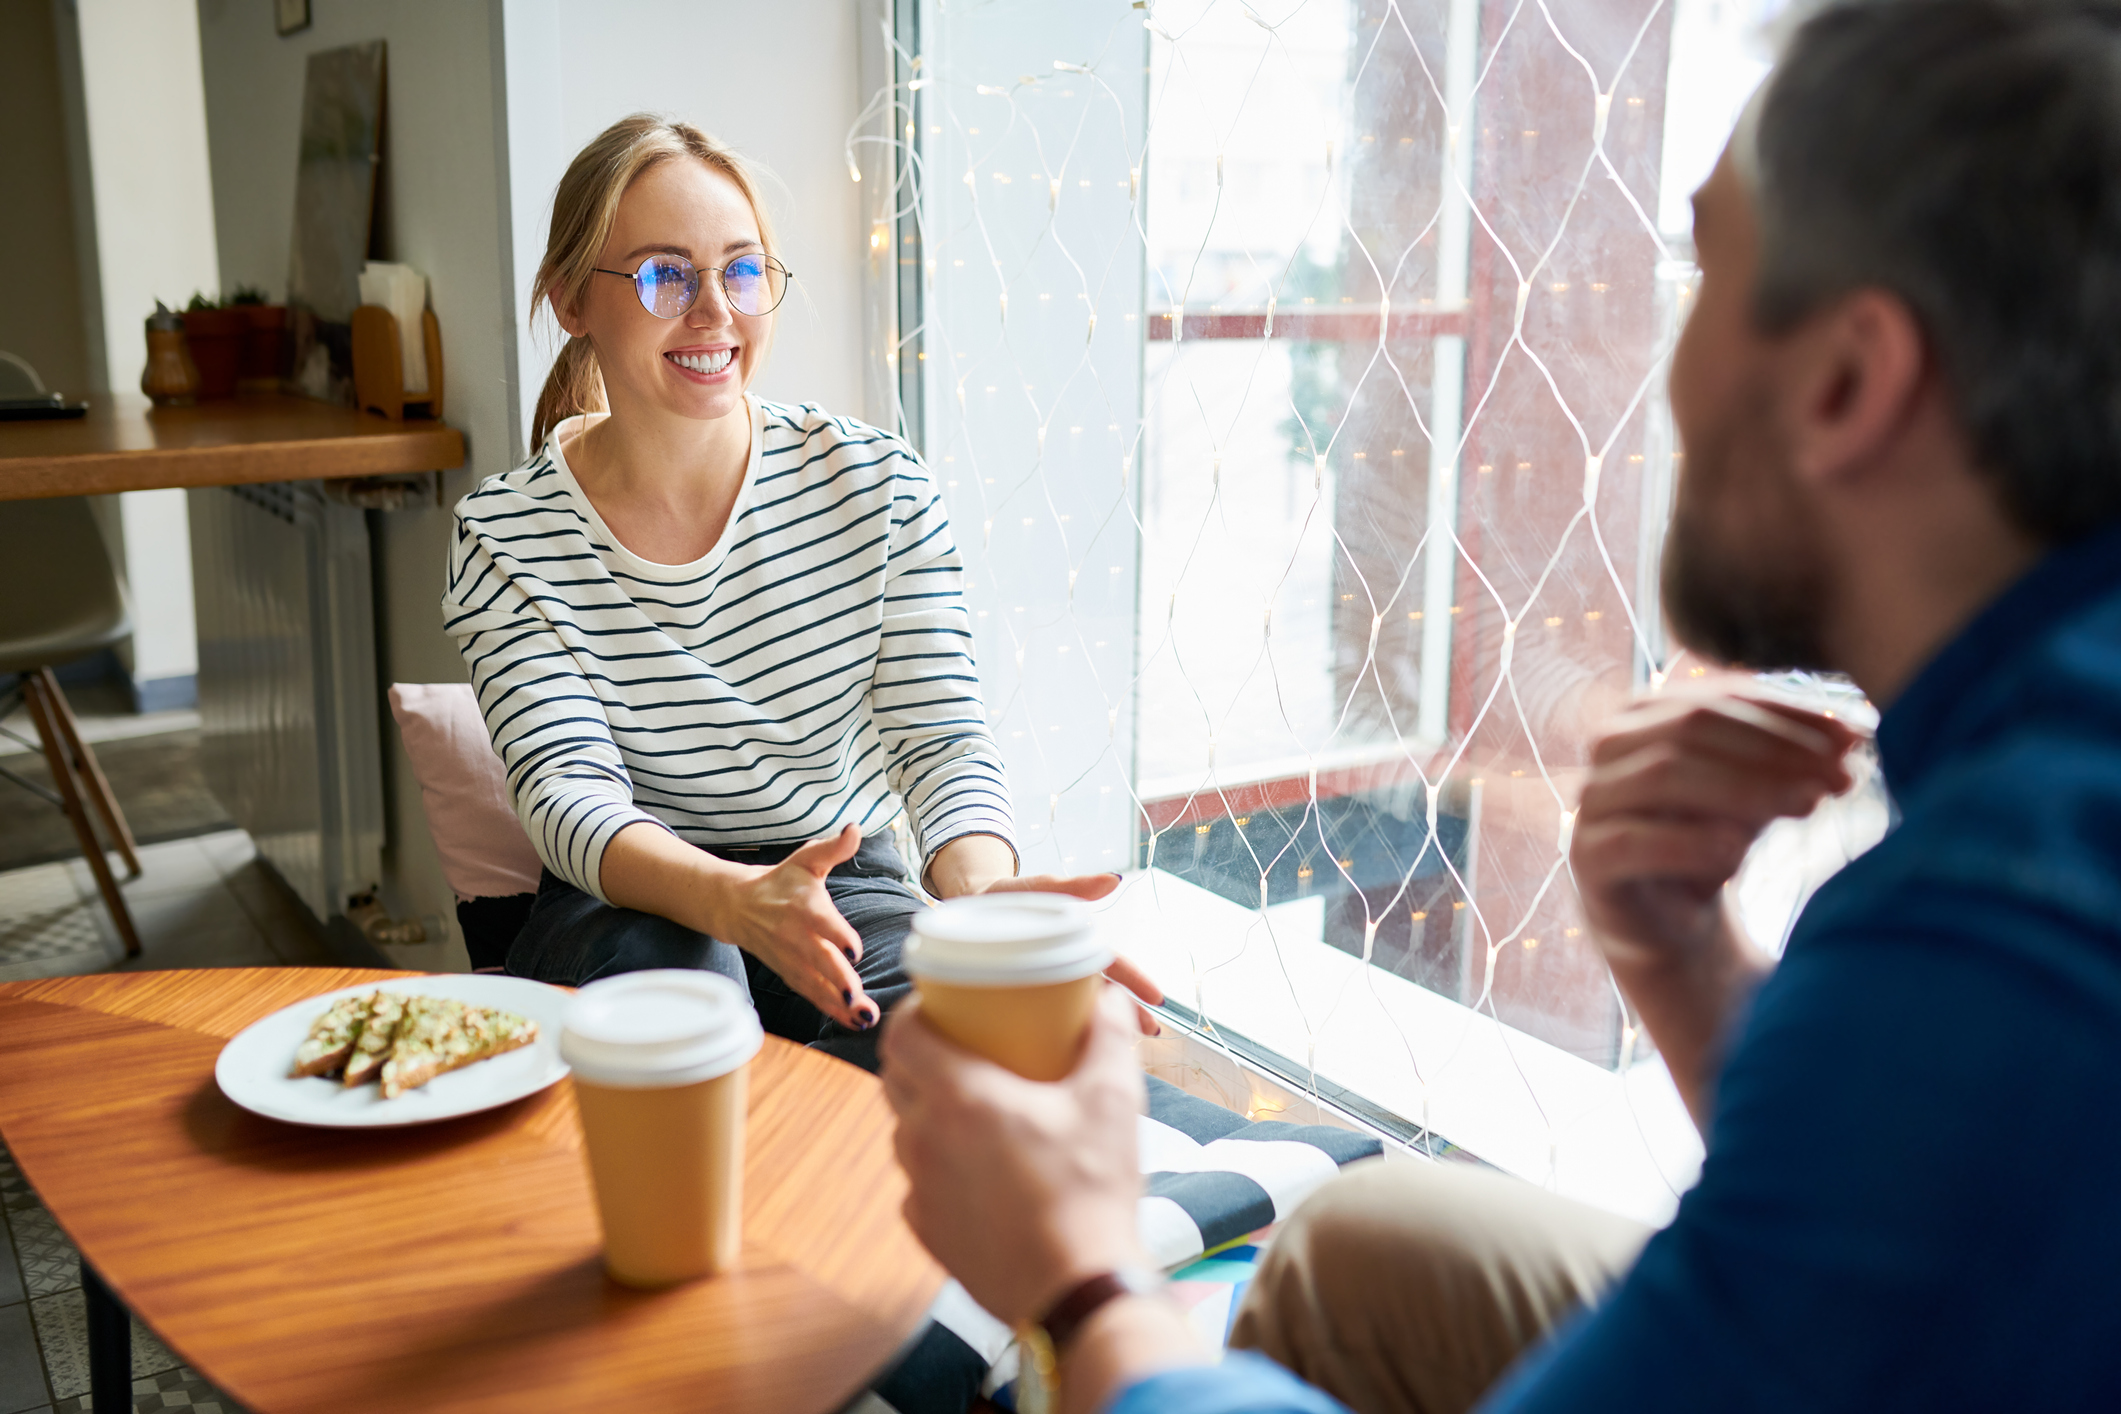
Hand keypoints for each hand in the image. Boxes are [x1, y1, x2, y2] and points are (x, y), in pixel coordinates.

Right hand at [711, 824, 874, 1029]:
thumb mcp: (806, 860)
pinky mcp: (791, 974)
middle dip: (839, 981)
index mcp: (804, 906)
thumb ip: (833, 848)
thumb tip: (855, 829)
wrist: (738, 906)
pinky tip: (854, 1023)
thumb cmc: (782, 881)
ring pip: (817, 984)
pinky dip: (831, 1010)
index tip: (852, 951)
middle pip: (819, 961)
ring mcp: (792, 959)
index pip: (822, 923)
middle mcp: (797, 936)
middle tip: (858, 998)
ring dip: (840, 1004)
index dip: (837, 937)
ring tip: (864, 1019)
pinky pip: (812, 995)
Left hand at [882, 984, 1150, 1323]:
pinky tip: (980, 1170)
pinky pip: (919, 1181)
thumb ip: (1109, 1037)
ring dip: (930, 1112)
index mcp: (959, 1097)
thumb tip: (1110, 998)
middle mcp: (923, 1138)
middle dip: (922, 1056)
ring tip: (978, 1112)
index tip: (940, 1004)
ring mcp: (919, 1188)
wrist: (1077, 1288)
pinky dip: (940, 1166)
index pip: (902, 1033)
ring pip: (905, 1129)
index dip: (915, 1010)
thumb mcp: (1112, 1101)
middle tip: (965, 1050)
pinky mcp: (925, 1230)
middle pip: (896, 1077)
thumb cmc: (1091, 1192)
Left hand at [928, 837, 1166, 1033]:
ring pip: (1081, 1010)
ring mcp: (1047, 983)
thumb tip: (1114, 879)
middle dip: (1127, 1014)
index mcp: (1074, 943)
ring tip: (1115, 1054)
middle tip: (1148, 1033)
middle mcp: (1066, 965)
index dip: (1134, 981)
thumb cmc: (1005, 896)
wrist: (966, 906)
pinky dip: (1066, 1036)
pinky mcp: (1026, 998)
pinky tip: (1068, 1057)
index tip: (1156, 998)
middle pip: (1103, 994)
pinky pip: (1051, 1019)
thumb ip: (1072, 886)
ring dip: (1100, 1030)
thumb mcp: (1037, 889)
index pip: (1112, 964)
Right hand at [1572, 691, 1859, 968]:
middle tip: (1841, 777)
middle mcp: (1609, 746)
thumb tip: (1852, 735)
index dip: (1787, 714)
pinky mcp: (1588, 858)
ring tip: (1810, 806)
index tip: (1853, 739)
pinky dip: (1687, 841)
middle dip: (1775, 749)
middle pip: (1692, 728)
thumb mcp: (1756, 791)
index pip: (1719, 698)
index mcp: (1646, 713)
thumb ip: (1788, 759)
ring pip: (1664, 774)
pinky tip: (1738, 849)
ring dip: (1745, 787)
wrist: (1671, 923)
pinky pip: (1633, 840)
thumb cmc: (1713, 841)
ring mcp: (1593, 801)